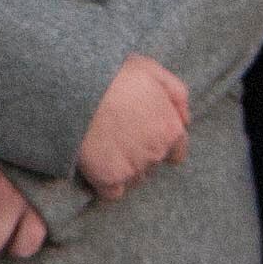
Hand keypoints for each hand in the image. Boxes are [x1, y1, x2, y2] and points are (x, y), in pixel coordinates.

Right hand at [74, 55, 192, 201]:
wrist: (76, 88)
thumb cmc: (112, 75)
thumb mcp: (151, 70)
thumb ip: (176, 94)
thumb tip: (185, 119)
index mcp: (171, 130)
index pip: (176, 152)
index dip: (159, 145)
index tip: (142, 137)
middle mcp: (156, 153)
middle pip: (152, 165)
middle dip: (138, 154)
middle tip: (117, 136)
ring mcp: (133, 168)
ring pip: (134, 179)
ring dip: (123, 169)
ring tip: (103, 148)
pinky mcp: (108, 178)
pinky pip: (112, 193)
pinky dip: (105, 184)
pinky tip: (96, 166)